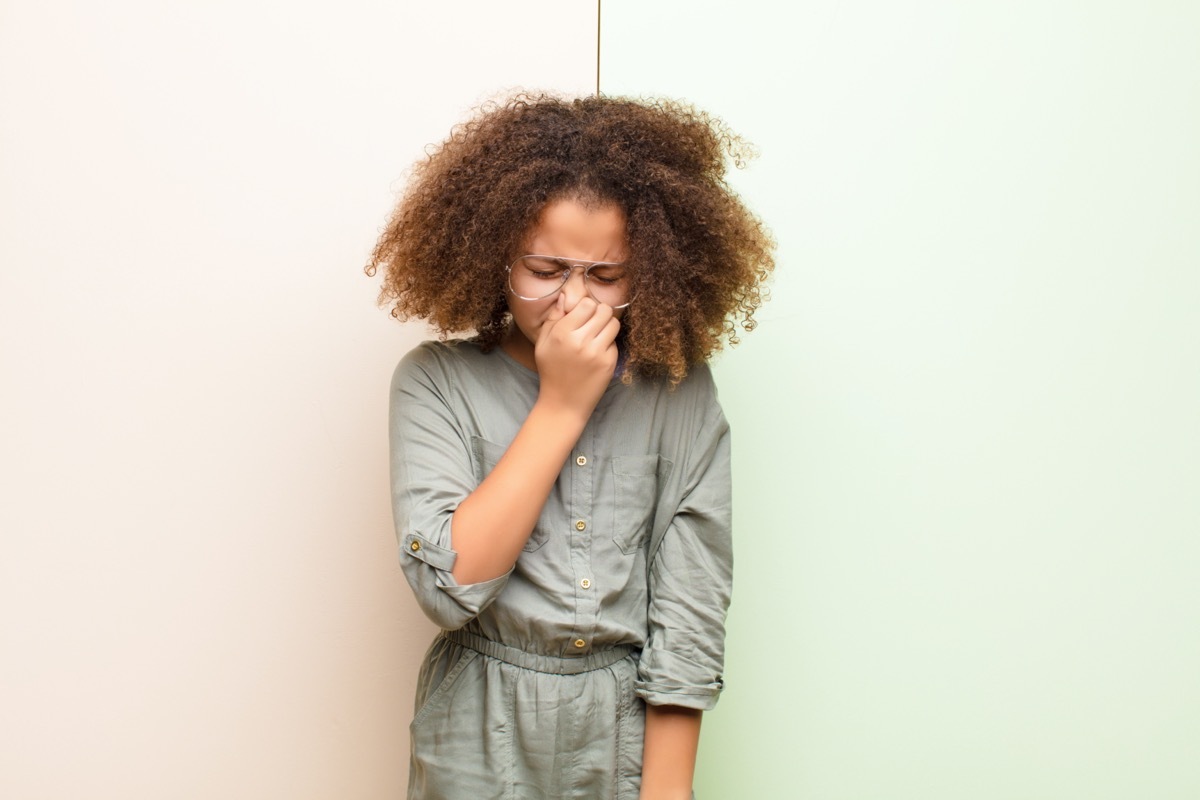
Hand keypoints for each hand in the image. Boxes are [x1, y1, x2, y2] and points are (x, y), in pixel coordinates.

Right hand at [534, 294, 619, 417]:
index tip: (583, 316)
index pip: (587, 303)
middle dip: (599, 314)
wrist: (563, 403)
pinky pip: (615, 342)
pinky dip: (608, 344)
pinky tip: (597, 353)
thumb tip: (565, 295)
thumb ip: (553, 317)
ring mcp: (597, 353)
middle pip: (604, 310)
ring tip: (597, 335)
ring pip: (613, 323)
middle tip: (593, 323)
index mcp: (562, 333)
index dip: (587, 307)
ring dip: (607, 326)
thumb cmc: (551, 370)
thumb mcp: (543, 343)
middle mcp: (580, 341)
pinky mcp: (609, 363)